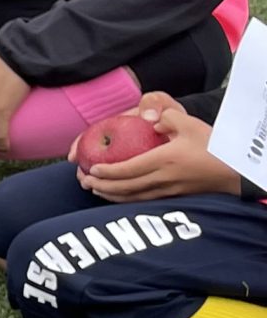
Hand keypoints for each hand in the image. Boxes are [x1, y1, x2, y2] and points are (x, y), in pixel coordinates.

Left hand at [76, 93, 243, 201]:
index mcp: (164, 160)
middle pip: (125, 187)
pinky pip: (144, 200)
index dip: (107, 172)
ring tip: (93, 189)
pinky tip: (116, 196)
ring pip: (132, 197)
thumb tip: (149, 119)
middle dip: (101, 185)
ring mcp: (168, 190)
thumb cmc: (213, 145)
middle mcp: (163, 178)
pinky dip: (125, 199)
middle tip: (82, 180)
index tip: (90, 169)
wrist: (236, 170)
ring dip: (110, 195)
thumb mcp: (190, 124)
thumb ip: (167, 117)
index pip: (128, 169)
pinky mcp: (174, 196)